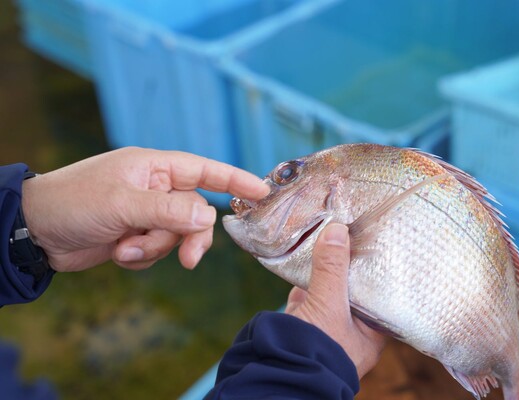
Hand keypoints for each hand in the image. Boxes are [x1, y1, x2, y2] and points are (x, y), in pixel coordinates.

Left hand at [20, 147, 269, 271]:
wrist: (35, 232)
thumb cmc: (74, 202)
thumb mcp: (122, 204)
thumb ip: (168, 211)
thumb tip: (208, 220)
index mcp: (154, 167)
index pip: (205, 170)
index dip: (235, 180)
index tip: (262, 191)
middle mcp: (155, 188)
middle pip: (195, 213)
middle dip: (187, 237)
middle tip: (188, 260)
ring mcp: (146, 213)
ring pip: (177, 235)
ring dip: (155, 248)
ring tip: (126, 248)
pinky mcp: (136, 235)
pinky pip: (158, 250)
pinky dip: (142, 256)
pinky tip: (118, 253)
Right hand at [285, 223, 385, 377]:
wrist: (275, 376)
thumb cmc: (315, 350)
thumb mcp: (328, 307)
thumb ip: (332, 269)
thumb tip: (337, 229)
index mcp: (370, 334)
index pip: (380, 294)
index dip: (377, 269)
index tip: (374, 242)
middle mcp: (350, 331)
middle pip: (351, 289)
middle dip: (346, 265)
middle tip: (349, 232)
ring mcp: (324, 327)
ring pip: (328, 291)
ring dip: (324, 269)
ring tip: (327, 237)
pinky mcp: (300, 324)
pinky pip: (305, 297)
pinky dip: (303, 279)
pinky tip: (302, 258)